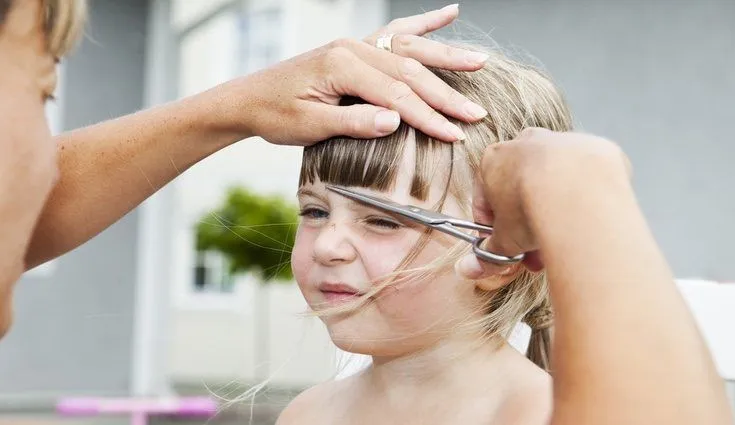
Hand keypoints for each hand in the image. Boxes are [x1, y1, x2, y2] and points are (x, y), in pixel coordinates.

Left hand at [217, 4, 489, 144]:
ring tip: (480, 62)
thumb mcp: (310, 126)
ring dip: (446, 57)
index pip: (396, 94)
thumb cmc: (277, 116)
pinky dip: (424, 22)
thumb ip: (353, 122)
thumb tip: (395, 120)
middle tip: (477, 113)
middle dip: (446, 94)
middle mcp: (353, 47)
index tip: (455, 135)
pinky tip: (450, 13)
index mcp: (341, 66)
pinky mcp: (356, 46)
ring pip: (409, 48)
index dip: (428, 117)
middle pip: (409, 70)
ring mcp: (356, 43)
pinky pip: (395, 31)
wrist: (250, 98)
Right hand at [456, 128, 630, 278]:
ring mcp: (560, 141)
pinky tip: (584, 221)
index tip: (504, 246)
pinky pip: (582, 177)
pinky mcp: (592, 146)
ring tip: (563, 242)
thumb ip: (488, 253)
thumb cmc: (531, 207)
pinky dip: (581, 197)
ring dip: (553, 211)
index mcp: (493, 159)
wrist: (578, 190)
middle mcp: (525, 143)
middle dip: (526, 225)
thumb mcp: (504, 240)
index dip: (493, 228)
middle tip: (535, 252)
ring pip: (552, 182)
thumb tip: (469, 268)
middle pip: (521, 189)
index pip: (486, 198)